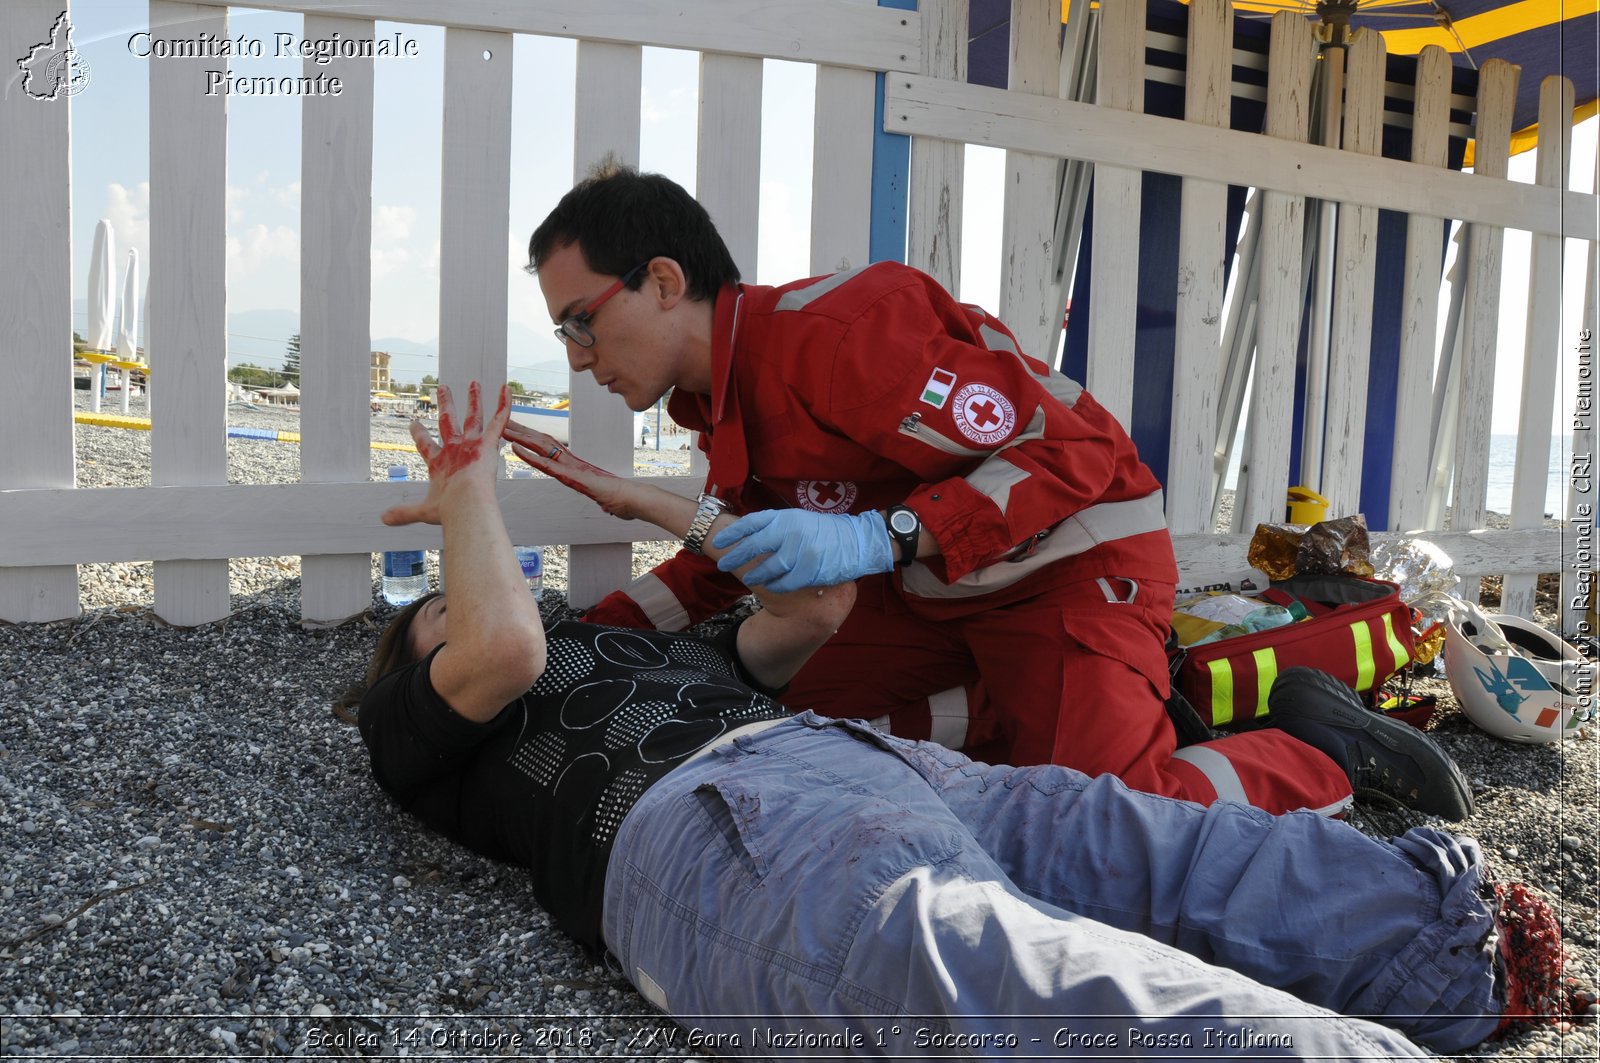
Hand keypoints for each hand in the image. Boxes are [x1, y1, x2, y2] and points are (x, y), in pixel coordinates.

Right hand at [382, 381, 507, 526]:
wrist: (465, 504)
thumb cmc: (448, 510)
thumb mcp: (422, 511)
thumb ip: (403, 513)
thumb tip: (382, 519)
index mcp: (437, 463)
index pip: (425, 444)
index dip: (418, 434)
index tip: (413, 423)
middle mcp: (453, 448)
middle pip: (447, 421)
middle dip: (445, 404)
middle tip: (443, 389)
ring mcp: (470, 444)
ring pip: (473, 416)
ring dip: (473, 399)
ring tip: (474, 383)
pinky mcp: (488, 443)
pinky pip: (498, 419)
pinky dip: (503, 404)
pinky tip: (506, 388)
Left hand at [503, 422, 639, 518]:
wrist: (636, 500)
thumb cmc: (625, 500)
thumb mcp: (608, 500)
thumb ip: (604, 500)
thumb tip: (607, 505)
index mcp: (576, 467)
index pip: (550, 450)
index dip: (534, 440)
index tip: (520, 431)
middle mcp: (572, 463)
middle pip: (542, 443)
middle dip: (523, 432)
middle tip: (503, 419)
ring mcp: (572, 468)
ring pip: (541, 449)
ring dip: (521, 438)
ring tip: (503, 427)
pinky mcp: (572, 476)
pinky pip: (546, 465)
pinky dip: (529, 456)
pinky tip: (515, 449)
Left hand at [712, 509, 893, 591]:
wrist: (858, 541)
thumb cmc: (827, 531)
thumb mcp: (800, 520)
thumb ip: (777, 526)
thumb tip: (751, 536)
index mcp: (786, 517)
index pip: (751, 523)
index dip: (732, 533)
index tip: (719, 542)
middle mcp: (790, 532)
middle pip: (754, 546)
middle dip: (735, 556)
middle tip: (723, 565)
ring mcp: (800, 551)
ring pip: (768, 567)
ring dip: (755, 575)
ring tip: (748, 579)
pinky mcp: (809, 570)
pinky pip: (785, 582)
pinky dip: (774, 586)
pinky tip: (769, 588)